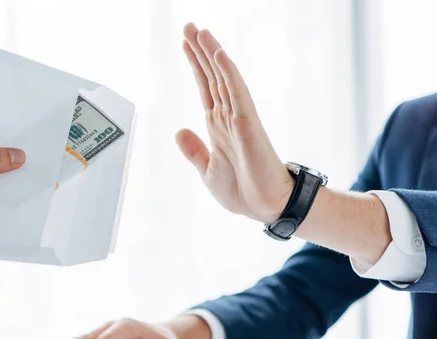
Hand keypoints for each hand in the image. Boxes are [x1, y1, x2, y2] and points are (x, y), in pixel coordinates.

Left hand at [176, 23, 293, 223]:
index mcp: (217, 127)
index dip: (195, 66)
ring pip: (223, 78)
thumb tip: (178, 131)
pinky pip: (237, 93)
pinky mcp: (248, 124)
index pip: (204, 88)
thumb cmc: (243, 192)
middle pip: (211, 76)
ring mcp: (239, 118)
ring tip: (200, 31)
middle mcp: (228, 117)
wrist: (265, 208)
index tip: (186, 45)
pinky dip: (228, 73)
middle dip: (199, 51)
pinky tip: (219, 54)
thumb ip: (194, 150)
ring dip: (212, 54)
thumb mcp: (207, 171)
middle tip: (189, 26)